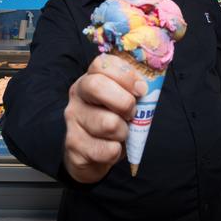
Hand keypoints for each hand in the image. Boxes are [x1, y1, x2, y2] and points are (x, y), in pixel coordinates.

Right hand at [63, 53, 147, 182]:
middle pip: (97, 86)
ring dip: (123, 132)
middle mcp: (77, 96)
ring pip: (108, 123)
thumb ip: (134, 89)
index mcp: (90, 78)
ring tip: (120, 133)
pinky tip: (111, 148)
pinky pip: (107, 149)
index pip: (102, 64)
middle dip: (124, 102)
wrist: (93, 156)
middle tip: (132, 114)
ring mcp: (72, 120)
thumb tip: (147, 85)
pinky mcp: (74, 145)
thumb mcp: (123, 100)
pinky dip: (117, 152)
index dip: (126, 75)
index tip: (141, 89)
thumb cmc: (114, 121)